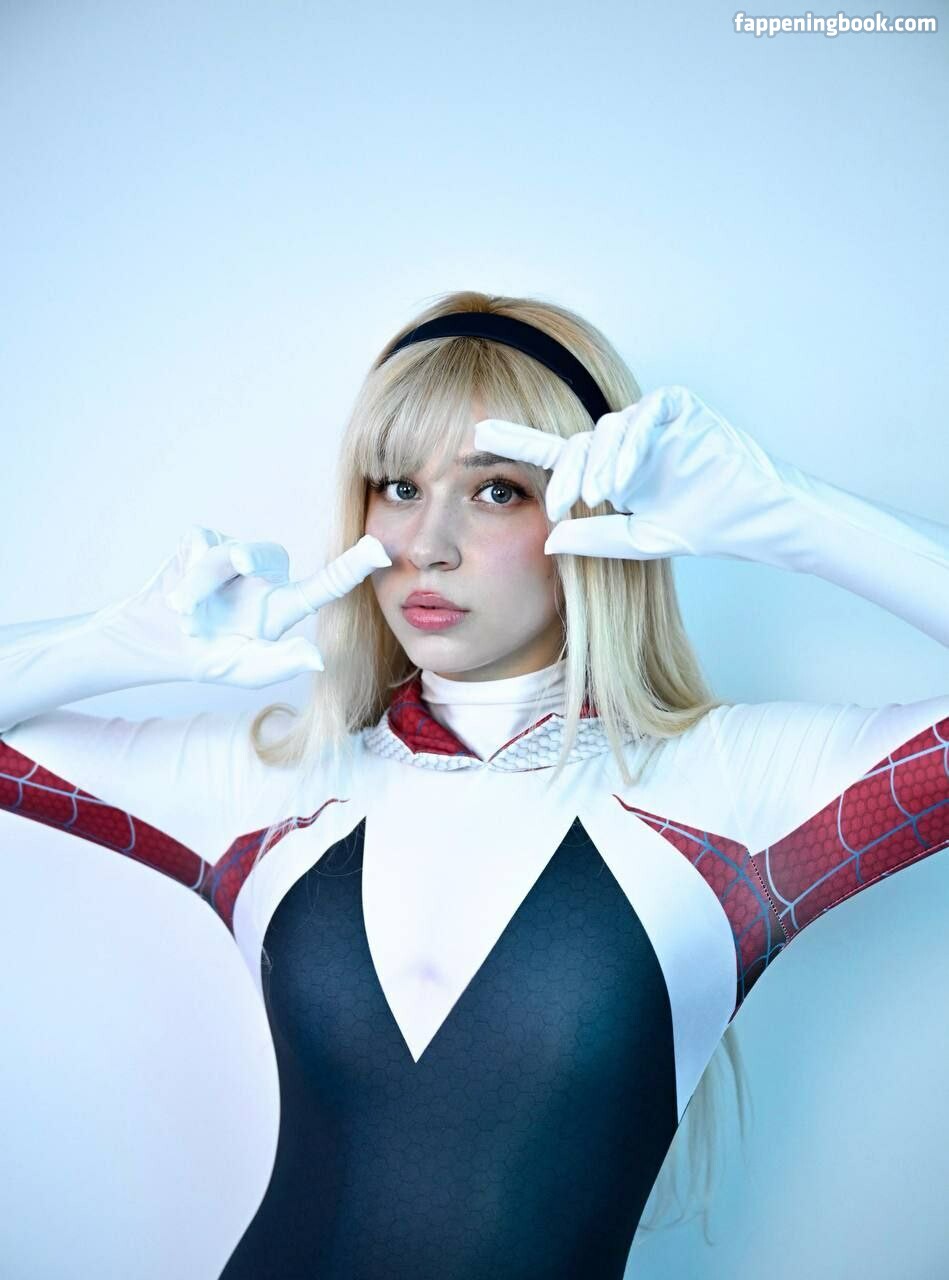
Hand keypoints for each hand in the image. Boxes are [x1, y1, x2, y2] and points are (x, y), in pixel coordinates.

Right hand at [97, 526, 390, 687]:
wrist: (155, 643)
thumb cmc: (206, 657)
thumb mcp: (242, 670)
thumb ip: (278, 664)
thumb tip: (319, 660)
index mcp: (281, 606)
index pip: (324, 585)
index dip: (353, 567)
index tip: (380, 550)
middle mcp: (264, 577)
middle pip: (270, 554)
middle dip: (246, 555)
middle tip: (232, 560)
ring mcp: (233, 556)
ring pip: (228, 553)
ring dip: (200, 584)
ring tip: (183, 611)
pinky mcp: (203, 542)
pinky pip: (199, 549)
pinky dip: (184, 578)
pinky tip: (175, 597)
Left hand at [474, 385, 797, 561]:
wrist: (755, 518)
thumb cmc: (706, 526)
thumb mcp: (639, 540)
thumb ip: (595, 538)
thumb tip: (549, 539)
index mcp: (612, 470)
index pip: (556, 452)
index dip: (517, 441)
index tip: (476, 436)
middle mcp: (626, 442)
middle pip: (579, 442)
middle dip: (565, 472)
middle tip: (558, 505)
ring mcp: (652, 422)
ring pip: (609, 428)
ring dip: (600, 464)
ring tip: (600, 497)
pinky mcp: (679, 407)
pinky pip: (644, 415)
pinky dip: (632, 446)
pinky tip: (627, 477)